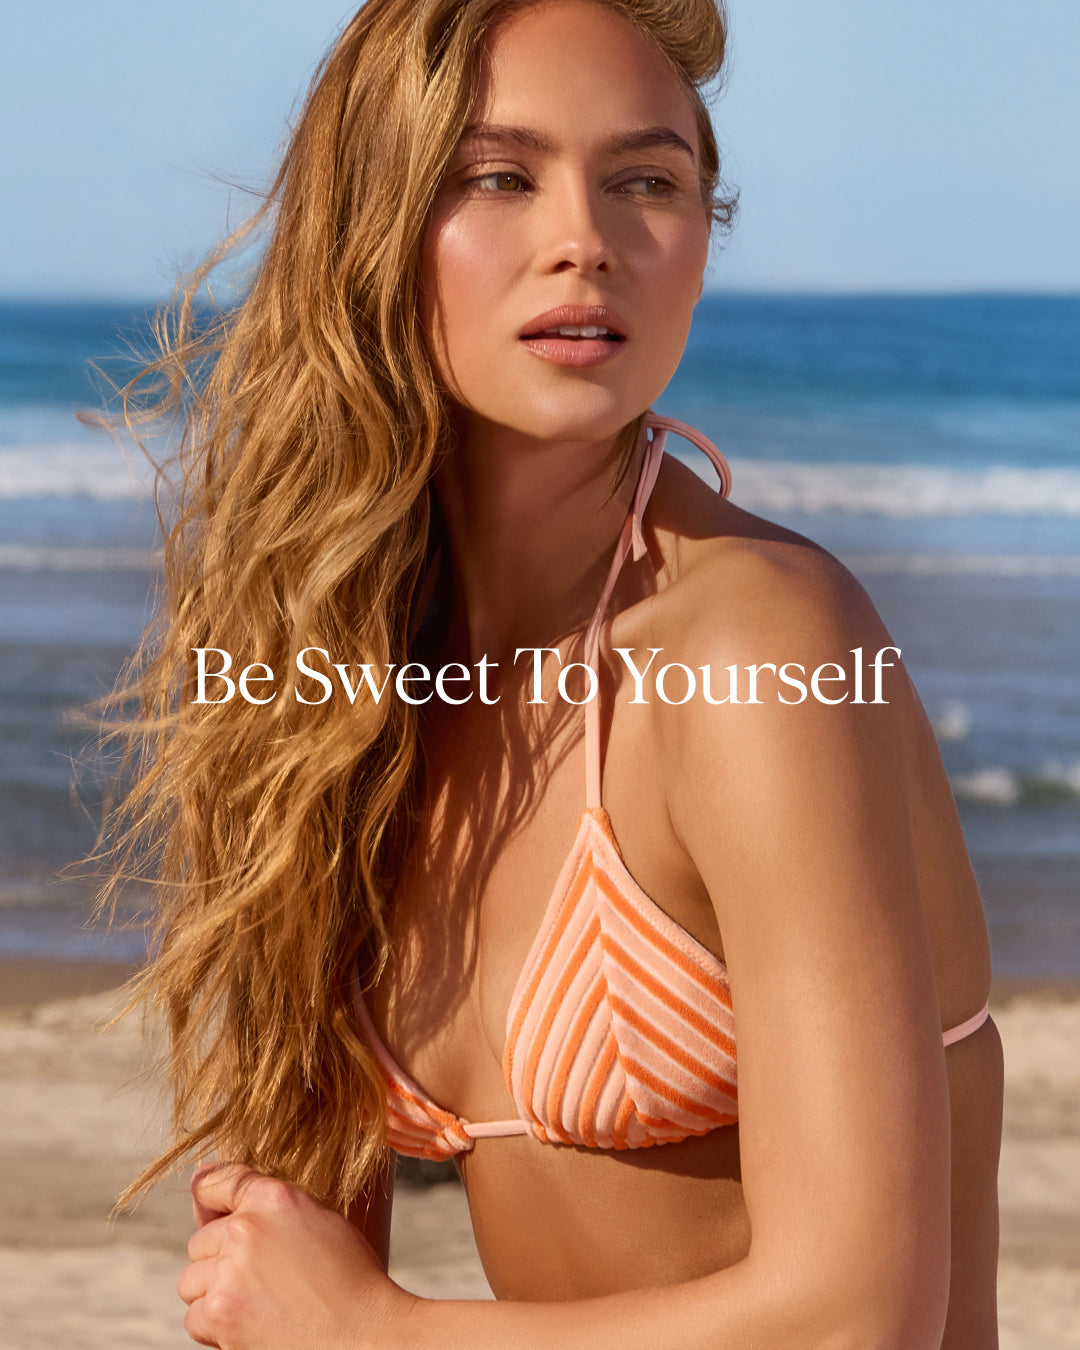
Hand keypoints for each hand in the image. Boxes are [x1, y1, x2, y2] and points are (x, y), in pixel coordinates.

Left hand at [178, 1162, 415, 1348]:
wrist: (363, 1333)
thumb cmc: (348, 1279)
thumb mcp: (318, 1219)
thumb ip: (270, 1207)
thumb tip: (205, 1188)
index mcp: (274, 1198)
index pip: (216, 1182)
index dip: (208, 1199)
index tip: (209, 1211)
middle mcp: (247, 1228)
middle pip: (200, 1241)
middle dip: (218, 1260)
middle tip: (255, 1279)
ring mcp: (230, 1272)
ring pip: (191, 1280)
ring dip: (213, 1293)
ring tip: (253, 1303)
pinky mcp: (221, 1313)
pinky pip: (194, 1317)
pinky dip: (213, 1326)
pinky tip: (248, 1324)